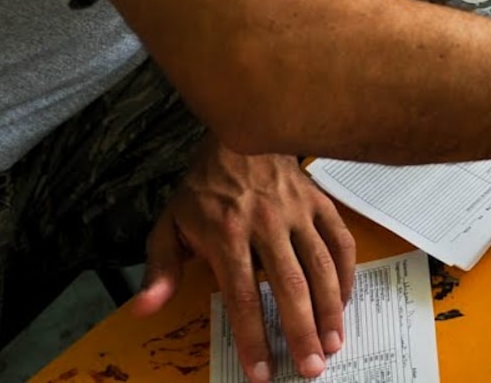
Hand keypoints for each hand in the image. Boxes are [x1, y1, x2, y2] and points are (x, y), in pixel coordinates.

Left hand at [130, 140, 355, 382]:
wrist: (244, 132)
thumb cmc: (204, 188)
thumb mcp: (170, 224)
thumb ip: (161, 269)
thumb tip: (145, 310)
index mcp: (226, 234)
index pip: (241, 295)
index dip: (253, 335)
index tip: (262, 371)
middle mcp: (266, 224)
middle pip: (289, 285)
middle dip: (302, 331)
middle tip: (311, 369)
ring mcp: (298, 213)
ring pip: (321, 266)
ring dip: (330, 309)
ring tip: (333, 344)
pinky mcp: (320, 204)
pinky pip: (340, 243)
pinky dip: (345, 275)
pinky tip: (342, 303)